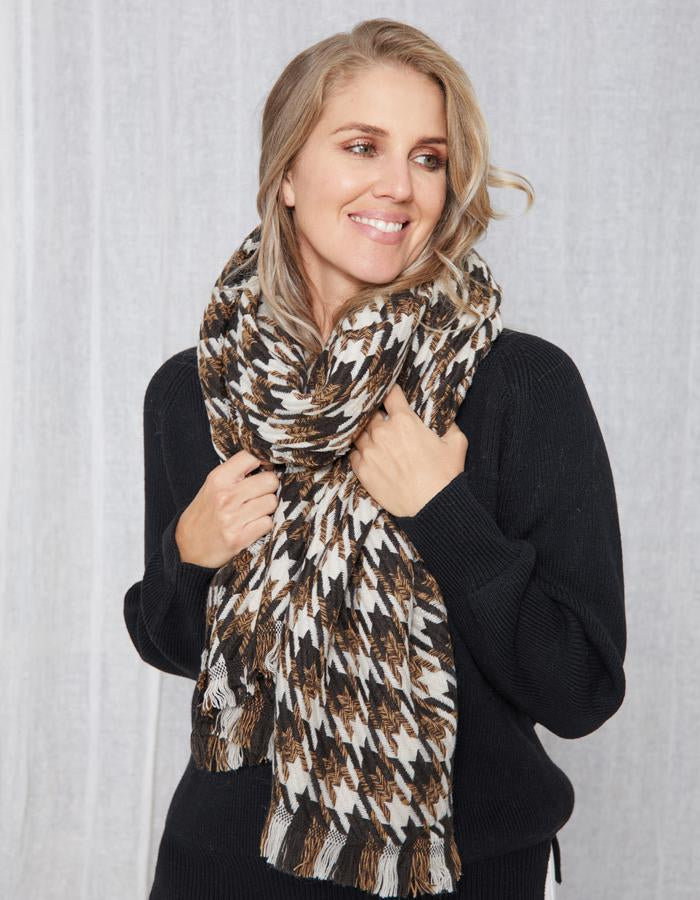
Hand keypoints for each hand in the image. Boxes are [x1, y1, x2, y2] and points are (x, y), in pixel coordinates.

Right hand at [175, 450, 279, 567]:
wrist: (186, 548)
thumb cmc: (204, 514)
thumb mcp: (212, 486)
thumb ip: (236, 473)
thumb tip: (268, 463)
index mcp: (218, 479)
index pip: (251, 457)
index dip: (263, 462)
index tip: (262, 470)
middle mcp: (225, 496)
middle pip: (269, 480)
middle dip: (269, 488)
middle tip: (260, 495)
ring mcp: (232, 518)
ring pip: (272, 502)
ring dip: (267, 508)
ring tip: (254, 512)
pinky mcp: (239, 538)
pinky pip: (268, 523)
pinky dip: (264, 525)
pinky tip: (253, 526)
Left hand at [348, 383, 467, 517]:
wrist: (432, 507)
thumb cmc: (445, 475)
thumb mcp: (456, 443)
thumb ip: (448, 425)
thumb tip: (445, 419)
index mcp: (404, 421)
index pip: (390, 394)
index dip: (390, 391)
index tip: (390, 394)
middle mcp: (382, 432)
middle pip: (369, 412)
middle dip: (375, 413)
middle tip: (379, 418)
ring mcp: (369, 450)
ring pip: (358, 432)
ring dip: (364, 432)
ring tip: (371, 437)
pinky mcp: (362, 469)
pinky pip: (352, 453)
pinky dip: (358, 452)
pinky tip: (366, 455)